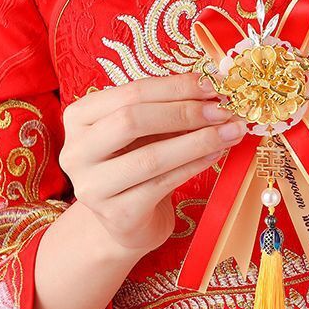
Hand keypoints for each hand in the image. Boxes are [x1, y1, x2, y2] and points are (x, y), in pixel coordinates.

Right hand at [59, 73, 244, 253]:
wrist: (129, 222)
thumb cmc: (138, 168)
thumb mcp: (147, 134)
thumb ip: (170, 111)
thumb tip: (214, 93)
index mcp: (80, 117)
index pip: (131, 92)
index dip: (176, 87)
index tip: (213, 86)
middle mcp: (77, 151)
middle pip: (133, 120)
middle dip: (185, 112)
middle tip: (223, 111)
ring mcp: (92, 186)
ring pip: (150, 157)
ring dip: (198, 141)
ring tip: (231, 132)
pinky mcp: (117, 215)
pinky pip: (162, 184)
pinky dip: (194, 166)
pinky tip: (217, 154)